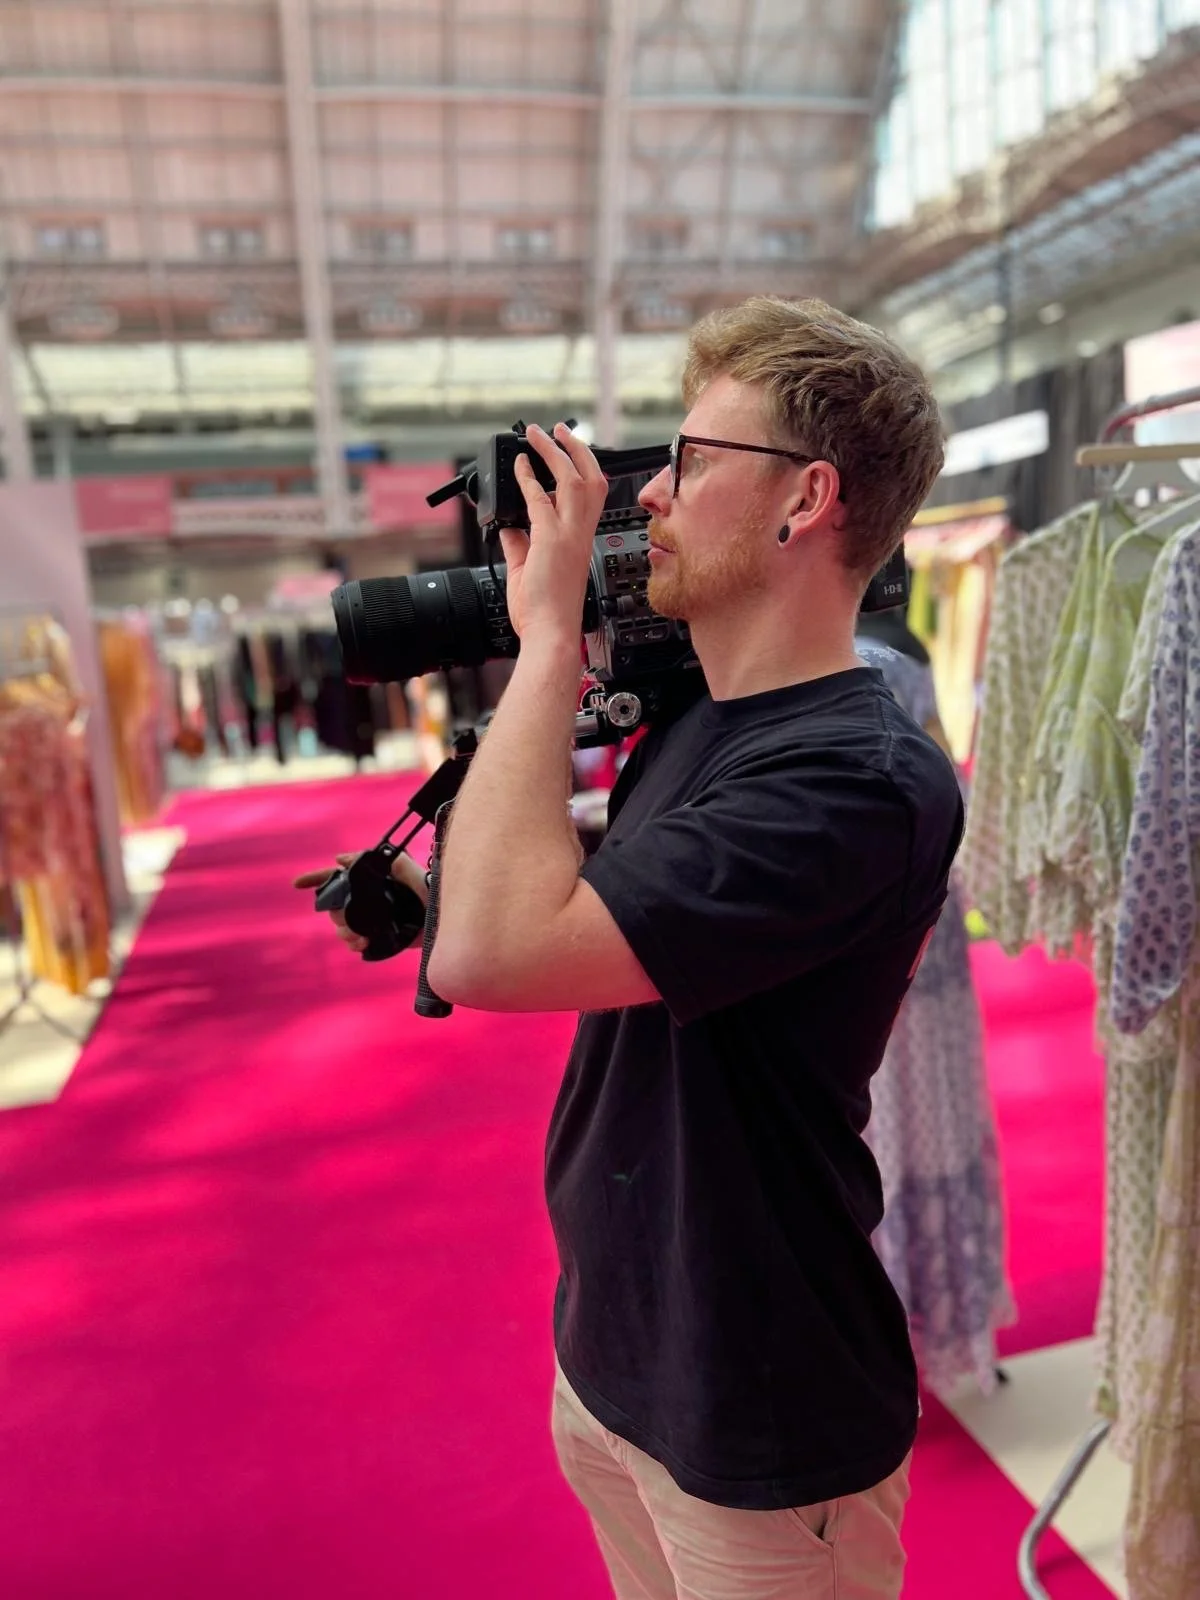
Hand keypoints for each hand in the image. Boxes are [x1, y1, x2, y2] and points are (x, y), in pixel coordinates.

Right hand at [293, 851, 428, 955]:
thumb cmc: (424, 884)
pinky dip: (353, 944)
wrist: (441, 915)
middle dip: (336, 915)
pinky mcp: (378, 937)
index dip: (315, 879)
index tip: (297, 884)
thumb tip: (339, 859)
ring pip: (342, 927)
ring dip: (344, 932)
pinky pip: (355, 943)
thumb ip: (371, 858)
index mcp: (367, 881)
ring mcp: (371, 919)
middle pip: (335, 907)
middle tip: (347, 921)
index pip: (334, 878)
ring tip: (358, 936)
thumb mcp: (401, 864)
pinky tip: (361, 944)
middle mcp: (366, 900)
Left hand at [504, 422, 607, 643]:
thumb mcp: (527, 568)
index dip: (578, 469)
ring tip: (538, 434)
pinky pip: (539, 498)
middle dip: (576, 449)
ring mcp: (568, 534)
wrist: (550, 633)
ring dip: (554, 452)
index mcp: (580, 540)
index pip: (587, 496)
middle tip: (559, 430)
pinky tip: (518, 464)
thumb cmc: (545, 611)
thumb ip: (519, 542)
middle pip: (590, 479)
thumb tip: (507, 523)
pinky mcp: (550, 539)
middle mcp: (580, 533)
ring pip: (572, 480)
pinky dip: (528, 477)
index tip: (565, 454)